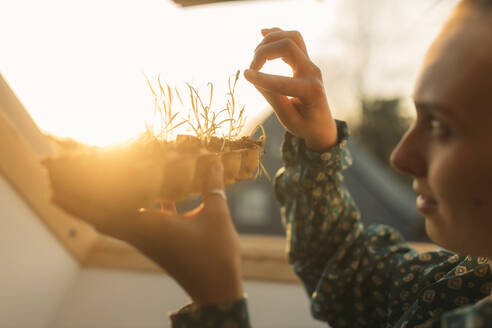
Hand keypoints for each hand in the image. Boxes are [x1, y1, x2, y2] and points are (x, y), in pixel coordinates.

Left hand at [52, 161, 242, 305]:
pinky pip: (135, 222)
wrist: (216, 288)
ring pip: (115, 221)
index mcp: (150, 226)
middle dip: (78, 203)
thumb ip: (212, 186)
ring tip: (88, 187)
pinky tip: (142, 193)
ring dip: (99, 206)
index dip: (78, 201)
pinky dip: (129, 208)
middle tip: (59, 185)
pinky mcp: (156, 244)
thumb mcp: (217, 216)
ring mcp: (147, 240)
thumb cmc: (215, 254)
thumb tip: (215, 161)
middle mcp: (142, 234)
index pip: (105, 212)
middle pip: (100, 218)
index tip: (56, 189)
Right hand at [244, 27, 337, 151]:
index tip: (244, 75)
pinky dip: (277, 34)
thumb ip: (273, 98)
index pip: (283, 80)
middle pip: (288, 46)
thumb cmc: (305, 126)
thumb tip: (256, 78)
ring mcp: (310, 64)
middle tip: (251, 69)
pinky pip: (294, 40)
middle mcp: (313, 72)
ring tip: (256, 55)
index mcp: (311, 91)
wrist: (322, 125)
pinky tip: (263, 33)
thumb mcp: (288, 119)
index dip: (262, 77)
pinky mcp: (306, 61)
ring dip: (271, 40)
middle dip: (264, 52)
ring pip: (293, 37)